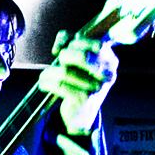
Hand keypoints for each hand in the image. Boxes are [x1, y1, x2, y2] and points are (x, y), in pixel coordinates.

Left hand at [36, 30, 118, 154]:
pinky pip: (58, 85)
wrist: (81, 113)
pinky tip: (44, 84)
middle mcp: (108, 74)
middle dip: (65, 56)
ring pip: (65, 71)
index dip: (73, 41)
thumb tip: (58, 48)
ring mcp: (96, 88)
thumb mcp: (79, 60)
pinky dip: (46, 82)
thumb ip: (71, 43)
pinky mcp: (83, 100)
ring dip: (50, 72)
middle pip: (81, 56)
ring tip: (45, 76)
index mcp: (110, 60)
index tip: (61, 50)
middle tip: (58, 62)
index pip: (93, 42)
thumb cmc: (79, 81)